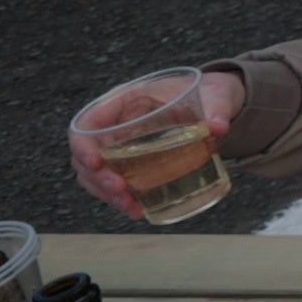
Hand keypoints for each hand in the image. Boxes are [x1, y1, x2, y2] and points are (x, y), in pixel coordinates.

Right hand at [67, 70, 240, 216]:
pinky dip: (122, 198)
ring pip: (97, 174)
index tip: (95, 163)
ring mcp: (122, 145)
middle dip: (98, 178)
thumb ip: (216, 107)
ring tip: (131, 207)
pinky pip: (116, 181)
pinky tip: (137, 210)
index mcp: (125, 101)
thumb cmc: (207, 92)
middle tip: (120, 192)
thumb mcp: (214, 94)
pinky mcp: (133, 162)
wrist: (217, 102)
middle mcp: (116, 125)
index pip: (87, 123)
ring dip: (107, 194)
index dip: (82, 144)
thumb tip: (219, 127)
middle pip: (87, 155)